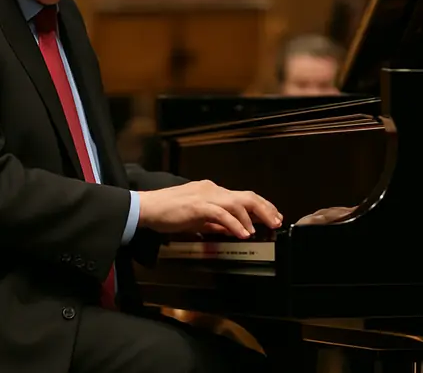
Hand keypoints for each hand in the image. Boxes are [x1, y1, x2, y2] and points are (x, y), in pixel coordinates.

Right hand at [137, 180, 281, 238]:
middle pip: (245, 196)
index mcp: (212, 191)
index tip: (273, 216)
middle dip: (264, 208)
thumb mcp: (197, 219)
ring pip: (237, 202)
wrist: (146, 208)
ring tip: (262, 229)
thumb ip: (215, 223)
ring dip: (253, 216)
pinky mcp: (197, 206)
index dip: (261, 206)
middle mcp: (212, 190)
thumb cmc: (168, 213)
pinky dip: (235, 223)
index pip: (242, 196)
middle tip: (277, 221)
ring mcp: (205, 196)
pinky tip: (243, 233)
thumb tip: (232, 229)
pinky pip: (221, 214)